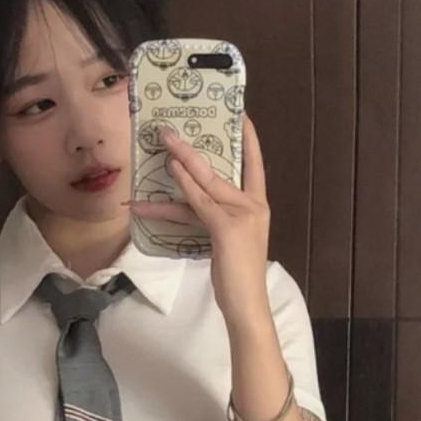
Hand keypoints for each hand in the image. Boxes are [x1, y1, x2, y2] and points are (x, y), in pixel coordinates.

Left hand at [123, 114, 270, 326]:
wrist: (246, 305)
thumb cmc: (236, 278)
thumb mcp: (226, 242)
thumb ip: (212, 219)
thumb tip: (187, 204)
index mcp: (257, 206)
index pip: (254, 165)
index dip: (248, 140)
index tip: (240, 114)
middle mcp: (253, 206)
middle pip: (220, 169)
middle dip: (194, 148)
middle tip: (172, 129)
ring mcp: (242, 216)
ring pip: (207, 181)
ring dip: (182, 159)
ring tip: (163, 142)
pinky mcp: (227, 228)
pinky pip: (200, 202)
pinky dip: (184, 185)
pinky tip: (172, 171)